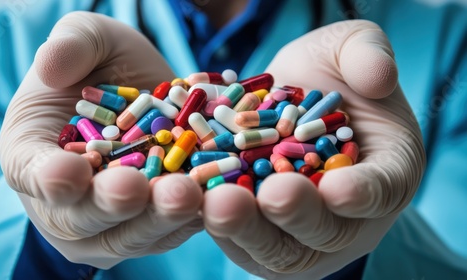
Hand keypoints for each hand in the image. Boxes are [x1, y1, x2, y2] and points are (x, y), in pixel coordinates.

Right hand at [0, 12, 202, 268]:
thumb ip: (70, 46)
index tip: (72, 171)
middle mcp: (68, 204)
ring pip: (135, 233)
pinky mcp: (157, 228)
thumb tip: (51, 66)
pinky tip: (217, 196)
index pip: (33, 174)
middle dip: (113, 204)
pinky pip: (176, 229)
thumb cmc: (106, 67)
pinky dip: (197, 215)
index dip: (51, 178)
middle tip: (137, 188)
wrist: (146, 92)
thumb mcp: (88, 38)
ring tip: (187, 195)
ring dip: (161, 218)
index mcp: (33, 158)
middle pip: (85, 217)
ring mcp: (113, 223)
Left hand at [202, 20, 425, 278]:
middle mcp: (342, 216)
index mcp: (383, 174)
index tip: (338, 188)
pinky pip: (235, 235)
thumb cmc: (325, 76)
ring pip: (274, 246)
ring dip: (245, 228)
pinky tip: (189, 199)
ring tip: (218, 203)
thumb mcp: (350, 49)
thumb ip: (368, 55)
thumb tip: (379, 75)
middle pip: (324, 232)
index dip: (362, 194)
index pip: (380, 190)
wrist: (286, 97)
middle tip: (272, 195)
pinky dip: (211, 220)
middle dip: (296, 214)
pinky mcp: (253, 231)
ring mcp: (296, 231)